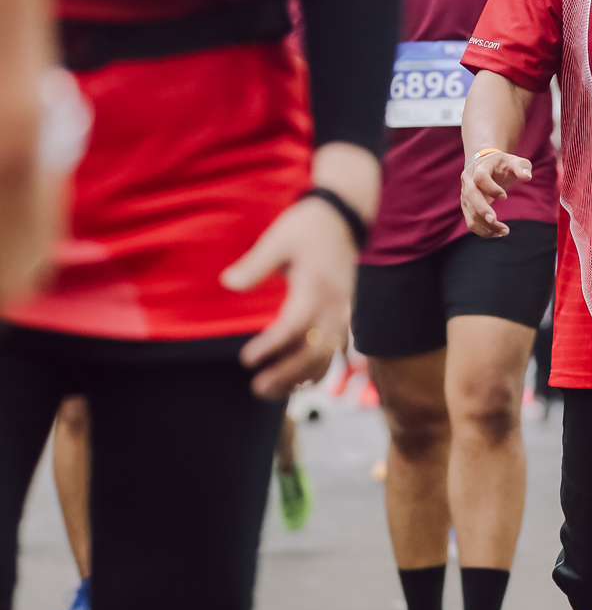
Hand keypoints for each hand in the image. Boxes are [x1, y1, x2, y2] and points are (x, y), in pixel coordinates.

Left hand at [221, 194, 357, 399]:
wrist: (343, 219)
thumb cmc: (306, 228)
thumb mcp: (278, 239)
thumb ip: (255, 265)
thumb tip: (229, 284)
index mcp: (316, 286)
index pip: (295, 325)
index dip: (272, 346)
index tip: (246, 358)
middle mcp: (334, 305)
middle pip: (315, 350)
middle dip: (287, 373)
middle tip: (256, 386)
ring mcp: (342, 313)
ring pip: (326, 356)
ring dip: (300, 378)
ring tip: (269, 391)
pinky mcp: (343, 317)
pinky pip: (334, 352)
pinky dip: (316, 371)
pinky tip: (295, 384)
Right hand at [461, 150, 532, 238]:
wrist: (486, 165)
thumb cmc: (502, 164)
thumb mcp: (513, 161)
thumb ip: (521, 166)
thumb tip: (527, 176)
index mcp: (479, 168)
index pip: (480, 178)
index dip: (491, 188)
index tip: (505, 196)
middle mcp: (468, 181)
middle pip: (470, 196)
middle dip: (482, 210)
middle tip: (494, 220)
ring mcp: (465, 195)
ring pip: (470, 213)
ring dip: (485, 225)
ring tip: (504, 231)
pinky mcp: (467, 207)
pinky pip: (471, 222)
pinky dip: (483, 231)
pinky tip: (498, 233)